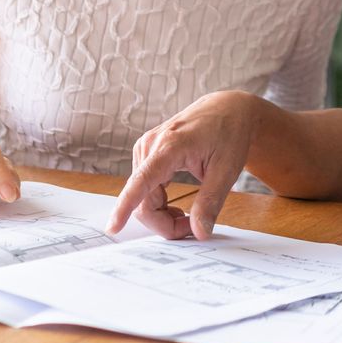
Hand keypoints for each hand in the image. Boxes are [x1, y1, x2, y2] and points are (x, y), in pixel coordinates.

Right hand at [107, 91, 260, 240]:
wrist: (227, 109)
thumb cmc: (228, 134)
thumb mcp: (227, 170)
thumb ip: (210, 202)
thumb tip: (199, 233)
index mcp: (170, 145)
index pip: (142, 181)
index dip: (125, 206)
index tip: (113, 227)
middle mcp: (150, 145)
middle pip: (144, 201)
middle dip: (165, 223)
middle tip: (193, 228)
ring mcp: (145, 149)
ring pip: (142, 199)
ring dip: (162, 215)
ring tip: (188, 215)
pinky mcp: (146, 155)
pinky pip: (144, 191)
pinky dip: (159, 206)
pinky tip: (176, 207)